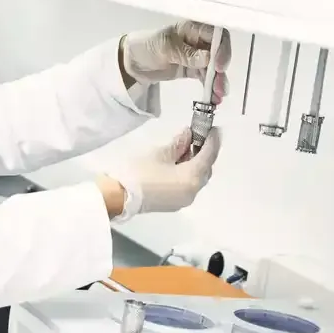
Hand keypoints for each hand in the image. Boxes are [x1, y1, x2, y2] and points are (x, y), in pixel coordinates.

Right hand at [103, 127, 221, 219]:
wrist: (120, 196)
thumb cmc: (141, 172)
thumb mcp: (161, 153)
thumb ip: (178, 143)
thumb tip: (188, 134)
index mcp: (192, 178)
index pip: (208, 156)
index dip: (212, 141)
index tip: (214, 129)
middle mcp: (193, 191)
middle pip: (205, 169)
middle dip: (204, 152)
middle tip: (199, 137)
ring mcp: (184, 200)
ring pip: (197, 178)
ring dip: (195, 163)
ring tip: (186, 148)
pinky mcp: (174, 203)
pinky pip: (187, 185)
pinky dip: (187, 173)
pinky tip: (178, 163)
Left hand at [121, 21, 231, 103]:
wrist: (132, 62)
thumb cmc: (147, 46)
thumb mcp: (165, 48)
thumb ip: (187, 54)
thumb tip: (208, 59)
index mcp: (193, 28)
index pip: (216, 35)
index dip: (222, 49)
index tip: (218, 66)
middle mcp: (199, 41)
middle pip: (219, 53)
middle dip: (221, 70)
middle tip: (220, 86)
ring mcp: (197, 56)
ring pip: (214, 68)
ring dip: (218, 82)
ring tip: (218, 96)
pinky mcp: (193, 70)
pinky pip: (206, 78)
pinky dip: (210, 87)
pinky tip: (214, 99)